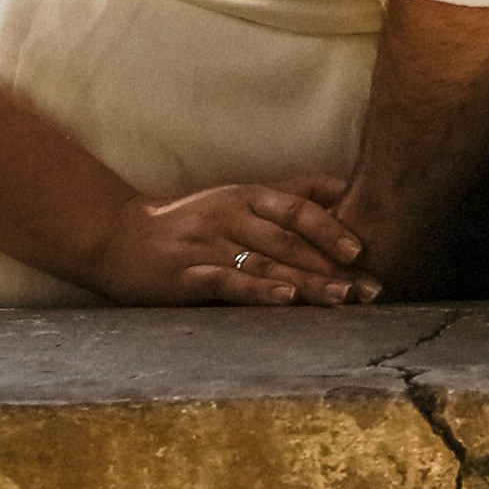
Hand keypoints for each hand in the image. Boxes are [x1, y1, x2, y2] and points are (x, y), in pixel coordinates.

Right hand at [81, 172, 381, 307]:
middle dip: (333, 266)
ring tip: (341, 298)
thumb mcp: (236, 198)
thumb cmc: (188, 221)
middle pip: (290, 240)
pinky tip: (284, 299)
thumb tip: (342, 190)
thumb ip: (285, 195)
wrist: (119, 236)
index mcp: (245, 195)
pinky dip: (259, 290)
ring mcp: (208, 244)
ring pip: (267, 262)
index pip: (297, 207)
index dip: (332, 227)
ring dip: (308, 282)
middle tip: (369, 289)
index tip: (364, 251)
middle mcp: (231, 214)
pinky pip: (229, 281)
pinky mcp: (187, 274)